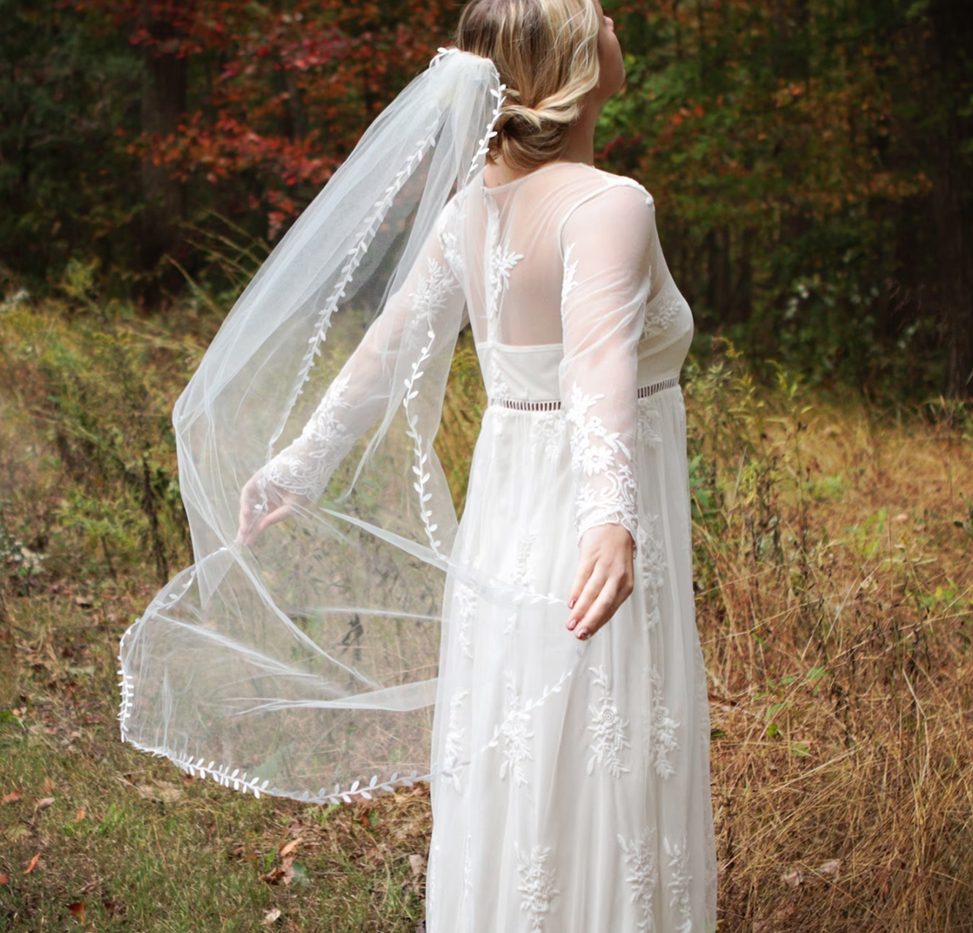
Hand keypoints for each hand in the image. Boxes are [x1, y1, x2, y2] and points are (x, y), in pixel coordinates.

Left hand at [235, 470, 307, 546]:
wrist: (309, 466)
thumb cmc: (305, 487)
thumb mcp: (293, 507)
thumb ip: (277, 517)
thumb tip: (262, 526)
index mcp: (275, 505)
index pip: (261, 520)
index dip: (254, 531)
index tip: (247, 543)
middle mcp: (266, 497)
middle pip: (253, 514)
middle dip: (247, 527)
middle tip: (242, 540)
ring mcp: (261, 488)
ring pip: (248, 504)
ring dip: (245, 517)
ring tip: (244, 530)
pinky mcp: (258, 479)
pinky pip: (248, 491)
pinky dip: (246, 502)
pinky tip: (247, 513)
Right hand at [566, 523, 634, 639]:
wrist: (613, 522)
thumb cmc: (615, 552)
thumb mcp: (618, 574)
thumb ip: (608, 592)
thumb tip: (591, 614)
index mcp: (626, 584)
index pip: (611, 609)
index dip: (598, 623)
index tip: (586, 634)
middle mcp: (618, 576)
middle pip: (604, 603)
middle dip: (590, 621)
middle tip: (580, 634)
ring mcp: (604, 566)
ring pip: (591, 593)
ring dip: (580, 610)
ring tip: (571, 623)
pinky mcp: (591, 556)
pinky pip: (582, 577)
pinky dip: (576, 592)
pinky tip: (571, 603)